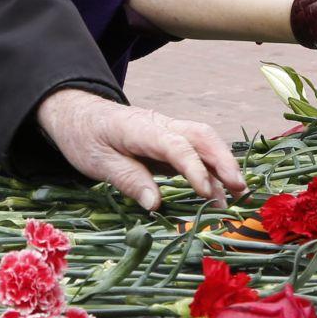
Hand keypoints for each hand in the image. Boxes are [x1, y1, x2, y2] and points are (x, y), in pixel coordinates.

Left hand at [33, 87, 245, 211]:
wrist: (77, 112)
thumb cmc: (85, 137)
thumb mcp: (97, 162)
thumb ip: (128, 180)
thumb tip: (155, 204)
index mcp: (140, 128)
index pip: (176, 146)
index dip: (194, 169)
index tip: (206, 193)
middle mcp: (161, 125)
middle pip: (201, 136)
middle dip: (224, 161)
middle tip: (239, 189)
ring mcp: (167, 130)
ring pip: (204, 141)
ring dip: (223, 164)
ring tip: (237, 194)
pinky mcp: (169, 140)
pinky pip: (196, 150)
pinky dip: (212, 167)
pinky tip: (220, 188)